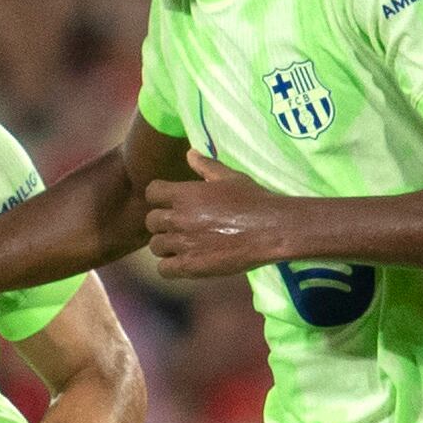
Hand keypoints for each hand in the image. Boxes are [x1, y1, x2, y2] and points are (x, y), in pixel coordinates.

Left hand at [146, 150, 299, 278]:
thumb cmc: (253, 200)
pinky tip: (185, 262)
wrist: (271, 229)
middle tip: (178, 227)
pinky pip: (163, 269)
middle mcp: (179, 217)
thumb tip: (190, 153)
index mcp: (185, 193)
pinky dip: (171, 267)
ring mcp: (183, 243)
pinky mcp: (191, 266)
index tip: (169, 203)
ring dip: (166, 246)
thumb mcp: (230, 177)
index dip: (159, 197)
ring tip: (183, 246)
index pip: (152, 192)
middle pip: (151, 221)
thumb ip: (206, 166)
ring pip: (155, 246)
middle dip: (162, 224)